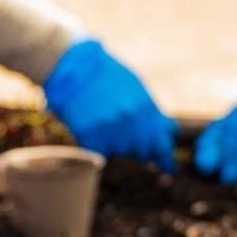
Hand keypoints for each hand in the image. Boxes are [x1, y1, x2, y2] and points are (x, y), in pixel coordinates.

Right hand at [43, 38, 176, 173]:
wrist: (68, 65)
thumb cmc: (102, 72)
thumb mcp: (135, 87)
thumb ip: (150, 113)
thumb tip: (167, 134)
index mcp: (149, 110)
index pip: (165, 145)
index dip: (166, 160)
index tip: (168, 171)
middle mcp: (136, 125)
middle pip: (145, 153)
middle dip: (139, 148)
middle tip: (124, 133)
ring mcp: (115, 135)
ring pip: (121, 151)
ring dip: (114, 140)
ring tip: (101, 115)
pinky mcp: (94, 142)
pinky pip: (99, 151)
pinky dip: (94, 140)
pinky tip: (89, 122)